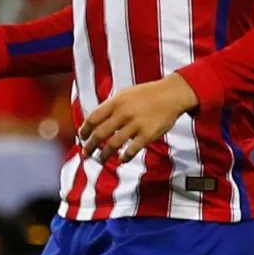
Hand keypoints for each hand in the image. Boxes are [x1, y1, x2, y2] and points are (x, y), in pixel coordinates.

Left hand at [78, 74, 198, 162]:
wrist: (171, 94)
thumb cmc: (146, 94)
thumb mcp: (124, 94)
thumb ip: (110, 106)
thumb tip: (94, 120)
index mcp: (115, 102)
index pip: (93, 118)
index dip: (85, 130)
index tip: (82, 137)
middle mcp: (123, 114)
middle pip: (100, 134)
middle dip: (89, 146)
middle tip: (85, 153)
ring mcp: (135, 125)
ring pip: (113, 144)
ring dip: (104, 155)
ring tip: (100, 160)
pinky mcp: (147, 135)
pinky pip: (132, 150)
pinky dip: (124, 157)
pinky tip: (121, 159)